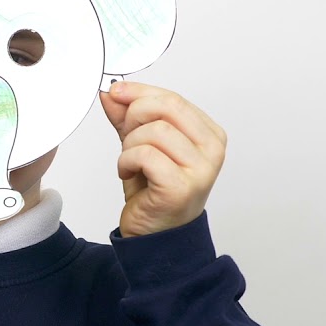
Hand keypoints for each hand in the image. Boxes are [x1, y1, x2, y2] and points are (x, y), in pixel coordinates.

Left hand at [99, 82, 227, 236]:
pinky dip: (128, 161)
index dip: (140, 92)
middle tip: (125, 135)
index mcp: (209, 134)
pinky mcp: (181, 187)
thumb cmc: (153, 190)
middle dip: (135, 115)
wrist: (155, 234)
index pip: (173, 99)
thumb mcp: (140, 144)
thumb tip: (112, 91)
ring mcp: (201, 169)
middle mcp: (212, 150)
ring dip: (130, 145)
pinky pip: (146, 155)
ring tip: (129, 162)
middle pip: (168, 107)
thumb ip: (128, 117)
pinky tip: (128, 173)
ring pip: (155, 131)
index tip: (116, 92)